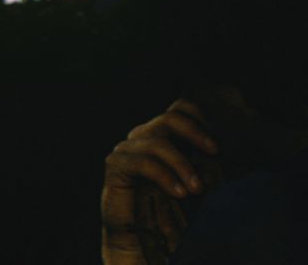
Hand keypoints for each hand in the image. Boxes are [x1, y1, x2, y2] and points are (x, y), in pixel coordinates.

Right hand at [101, 99, 220, 264]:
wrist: (140, 237)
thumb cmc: (170, 210)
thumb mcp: (194, 182)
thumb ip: (205, 163)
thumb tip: (231, 150)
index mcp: (163, 136)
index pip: (180, 109)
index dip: (200, 119)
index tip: (218, 145)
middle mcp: (142, 136)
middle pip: (170, 117)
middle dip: (196, 133)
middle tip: (215, 153)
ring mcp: (127, 148)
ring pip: (157, 140)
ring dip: (182, 164)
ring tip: (197, 189)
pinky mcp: (115, 165)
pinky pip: (142, 162)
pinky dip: (165, 176)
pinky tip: (179, 193)